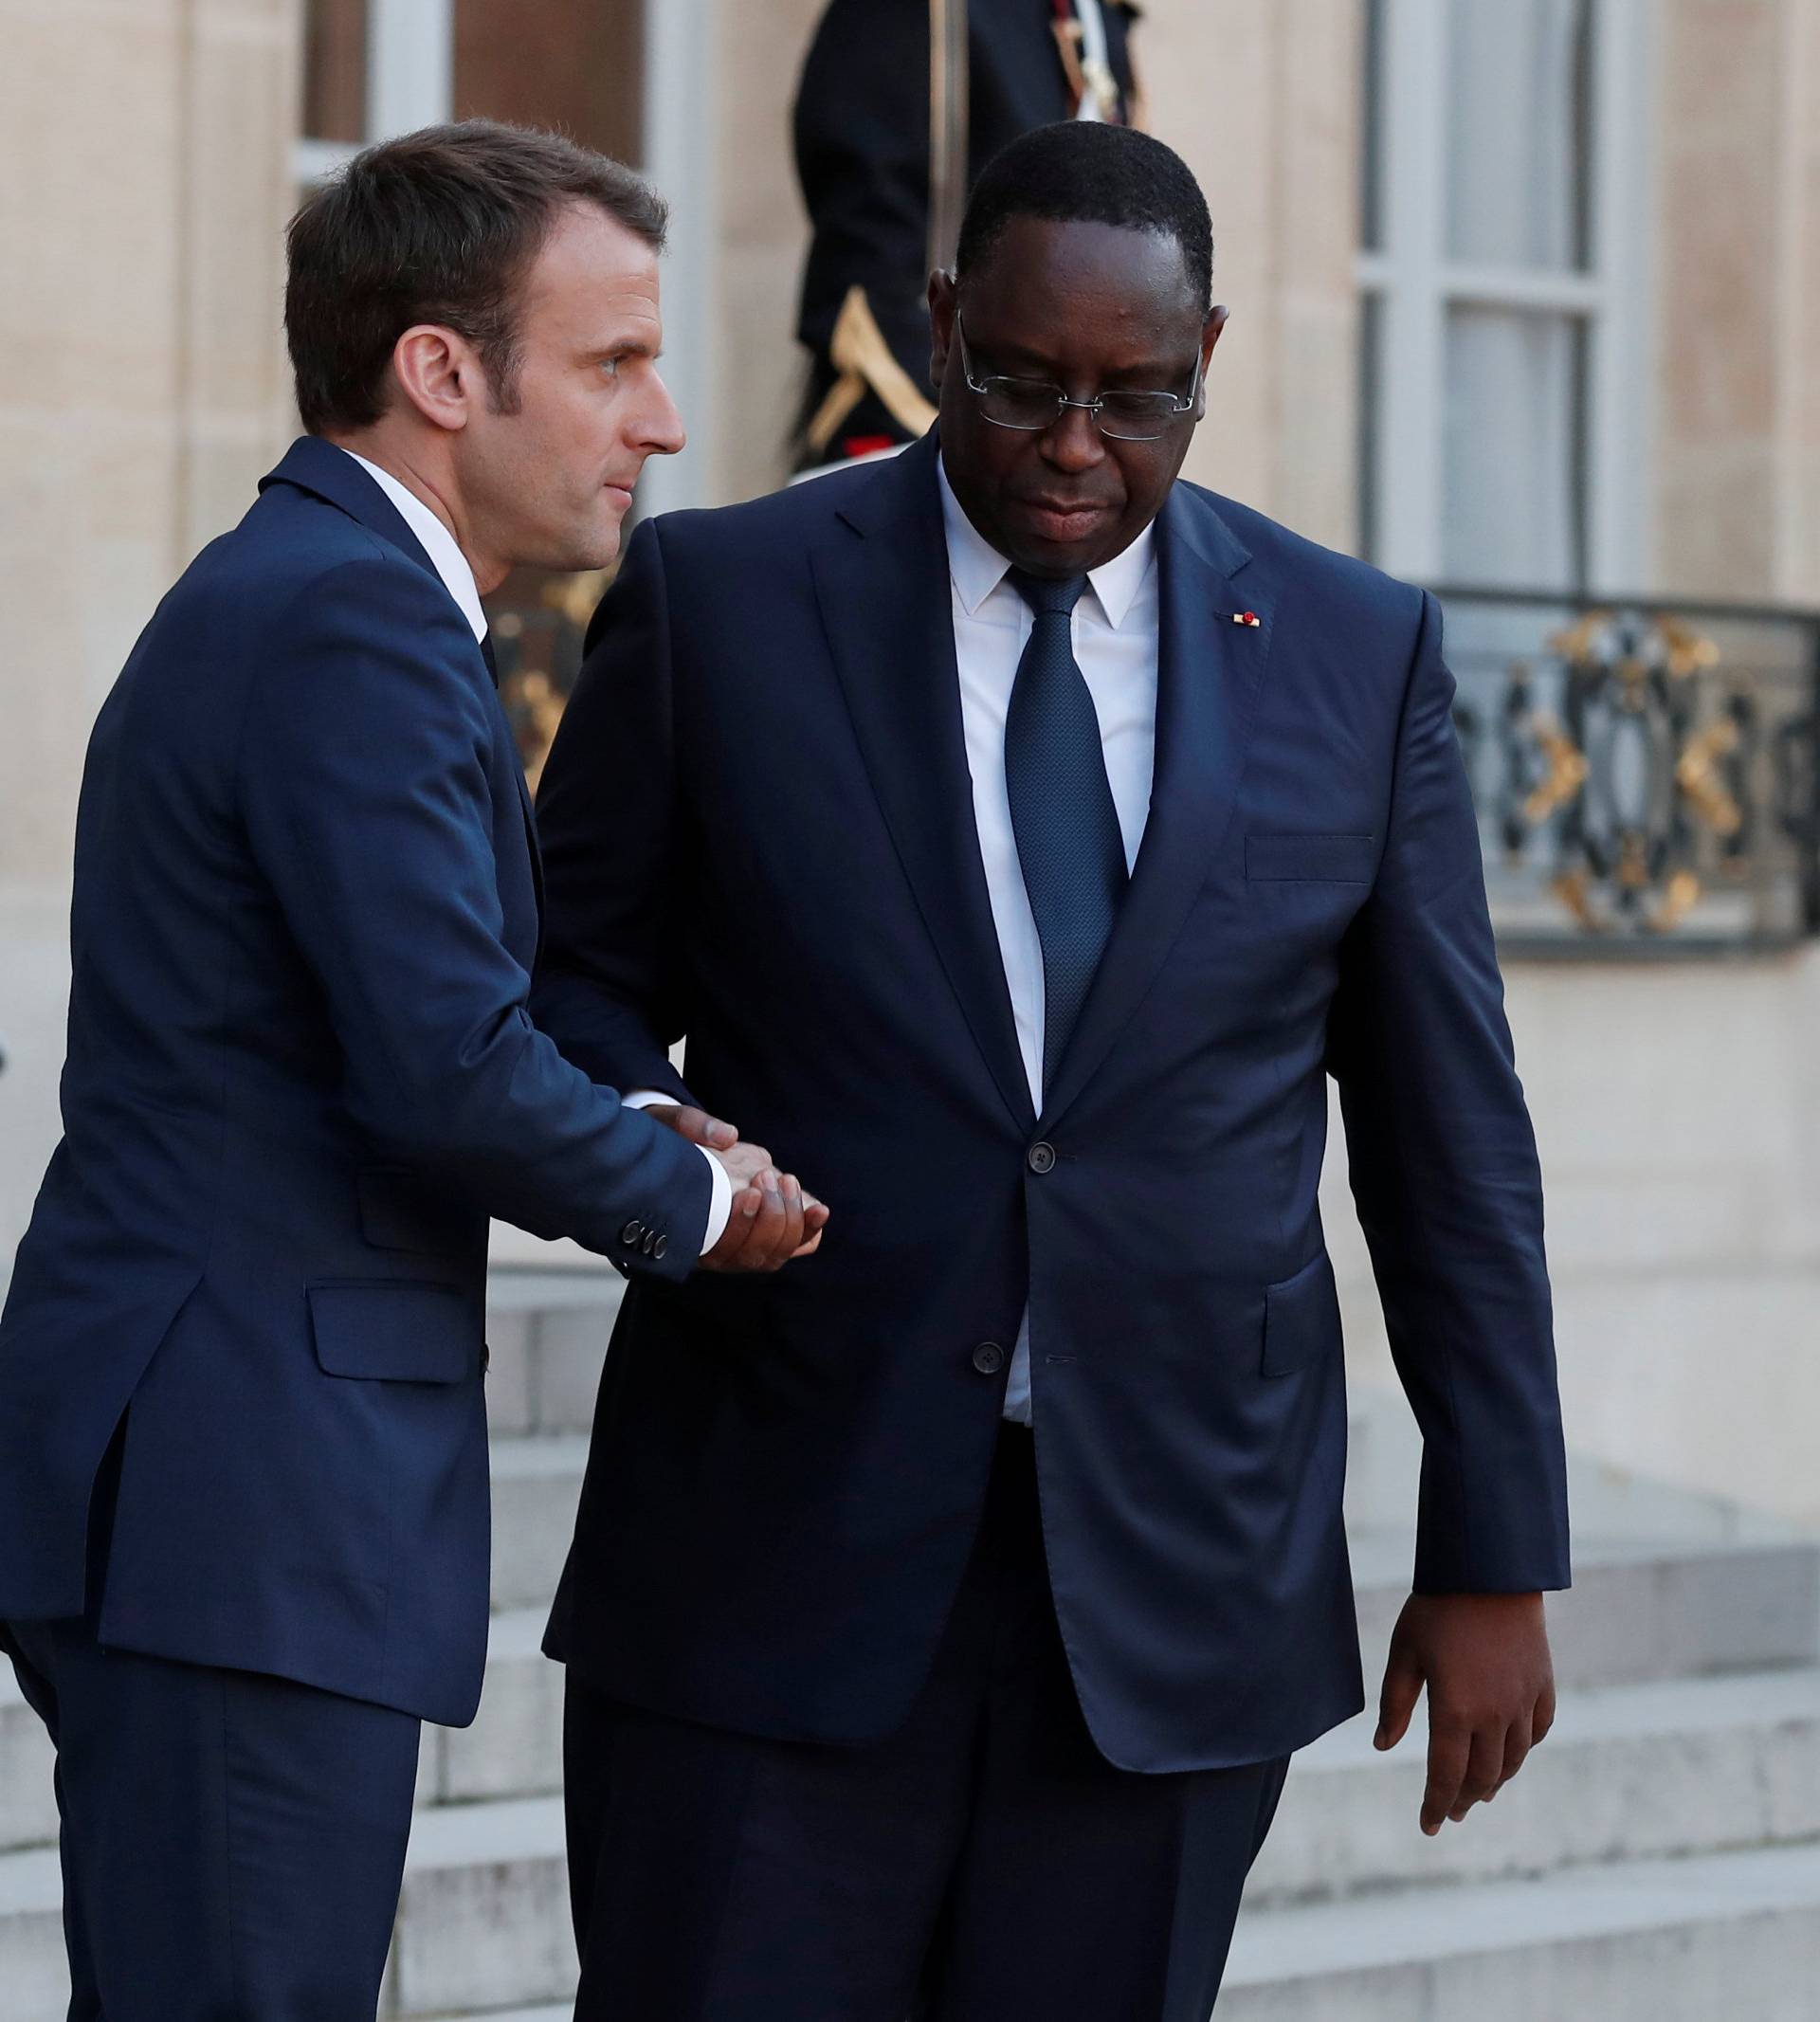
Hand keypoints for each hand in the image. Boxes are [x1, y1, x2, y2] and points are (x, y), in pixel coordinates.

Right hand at [641, 1107, 829, 1267]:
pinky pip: (796, 1246)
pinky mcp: (769, 1233)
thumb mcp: (669, 1125)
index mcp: (686, 1234)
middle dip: (770, 1217)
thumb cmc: (670, 1140)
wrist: (684, 1149)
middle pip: (753, 1256)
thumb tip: (728, 1135)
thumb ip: (691, 1125)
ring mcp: (745, 1246)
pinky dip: (810, 1230)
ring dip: (790, 1218)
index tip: (751, 1191)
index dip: (741, 1226)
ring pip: (776, 1254)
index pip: (720, 1250)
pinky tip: (820, 1210)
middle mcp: (715, 1251)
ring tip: (786, 1180)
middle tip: (766, 1175)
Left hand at [1374, 1592, 1555, 1835]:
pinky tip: (1510, 1754)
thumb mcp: (1404, 1653)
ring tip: (1480, 1792)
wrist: (1490, 1571)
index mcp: (1456, 1710)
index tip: (1428, 1825)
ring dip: (1495, 1781)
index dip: (1436, 1805)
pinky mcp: (1542, 1686)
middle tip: (1452, 1812)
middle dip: (1464, 1799)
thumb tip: (1382, 1745)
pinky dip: (1522, 1751)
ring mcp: (1524, 1702)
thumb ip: (1395, 1704)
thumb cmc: (1437, 1608)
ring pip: (1513, 1760)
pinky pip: (1536, 1732)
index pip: (1446, 1776)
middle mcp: (1495, 1715)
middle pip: (1482, 1776)